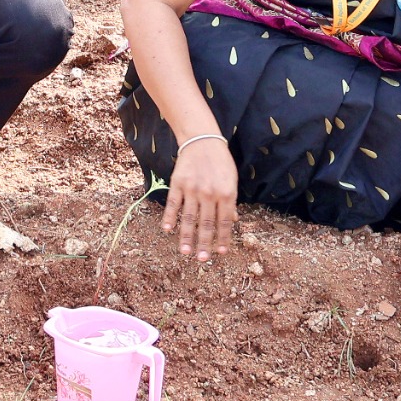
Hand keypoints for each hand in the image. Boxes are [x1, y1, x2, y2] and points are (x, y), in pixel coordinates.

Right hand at [161, 138, 237, 261]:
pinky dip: (170, 218)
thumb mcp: (231, 180)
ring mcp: (192, 189)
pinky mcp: (177, 183)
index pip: (225, 221)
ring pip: (189, 218)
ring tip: (185, 252)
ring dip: (186, 236)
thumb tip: (233, 221)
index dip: (223, 238)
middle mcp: (209, 193)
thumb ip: (231, 201)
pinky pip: (174, 204)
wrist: (202, 140)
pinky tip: (167, 230)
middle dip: (205, 243)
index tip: (221, 252)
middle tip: (203, 260)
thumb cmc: (220, 161)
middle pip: (206, 223)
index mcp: (226, 193)